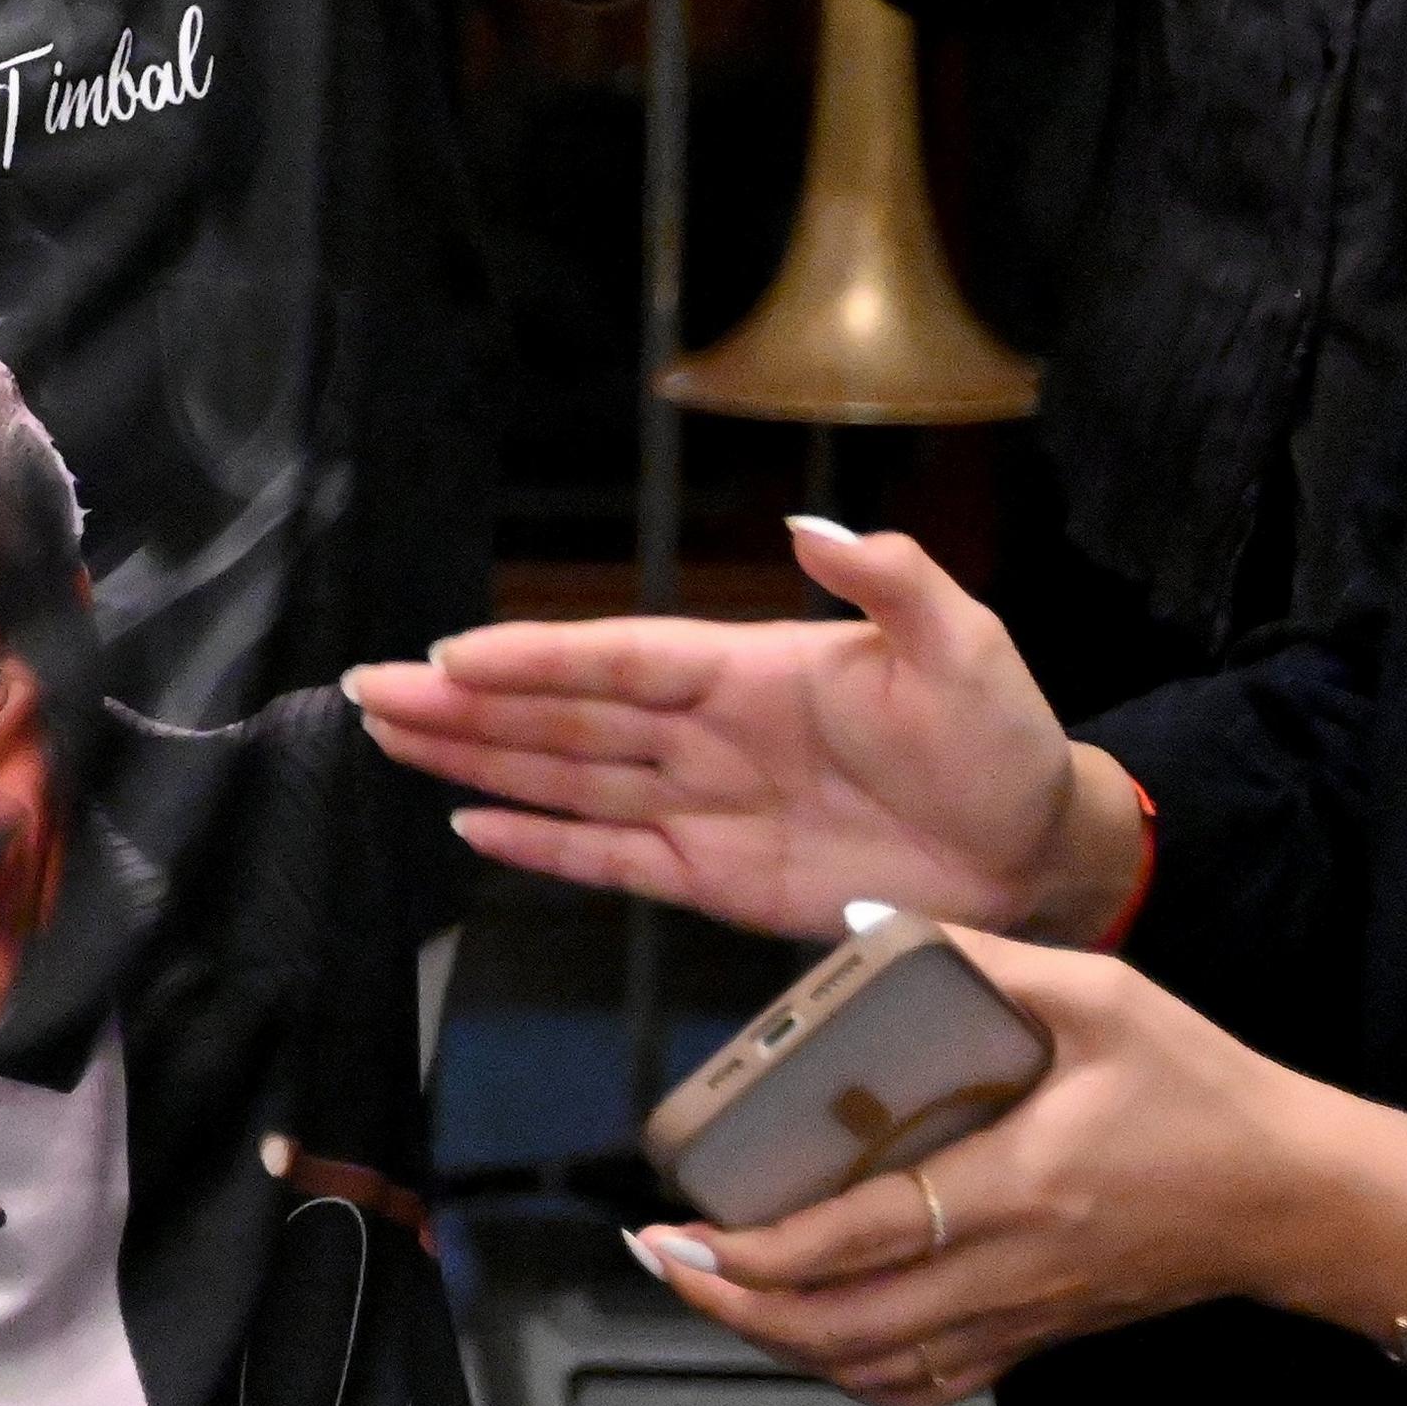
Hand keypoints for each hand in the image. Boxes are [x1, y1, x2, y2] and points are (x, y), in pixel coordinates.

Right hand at [343, 513, 1146, 940]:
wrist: (1036, 851)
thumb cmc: (1002, 738)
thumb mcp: (962, 643)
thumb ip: (890, 582)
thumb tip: (808, 527)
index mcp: (748, 670)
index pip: (617, 662)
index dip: (533, 661)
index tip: (449, 656)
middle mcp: (704, 735)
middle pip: (563, 717)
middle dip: (466, 704)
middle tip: (370, 690)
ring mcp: (701, 807)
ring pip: (564, 780)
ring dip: (477, 761)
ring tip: (390, 739)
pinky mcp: (712, 878)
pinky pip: (609, 857)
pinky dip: (540, 846)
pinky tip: (470, 828)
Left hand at [635, 936, 1406, 1405]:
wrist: (1306, 1196)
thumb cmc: (1206, 1091)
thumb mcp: (1105, 999)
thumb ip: (984, 958)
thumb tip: (863, 922)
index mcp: (1021, 1188)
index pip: (862, 1240)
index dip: (757, 1253)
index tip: (678, 1233)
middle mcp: (1014, 1270)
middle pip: (847, 1329)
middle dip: (737, 1306)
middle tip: (663, 1261)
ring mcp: (1028, 1317)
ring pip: (879, 1370)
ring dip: (782, 1343)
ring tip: (715, 1291)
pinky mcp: (1043, 1337)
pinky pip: (931, 1383)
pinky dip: (856, 1373)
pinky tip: (812, 1335)